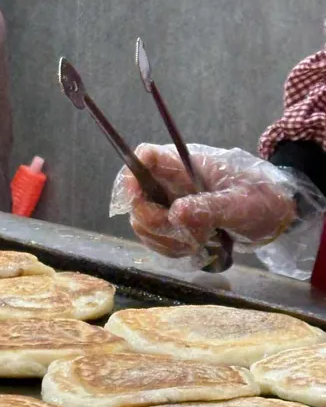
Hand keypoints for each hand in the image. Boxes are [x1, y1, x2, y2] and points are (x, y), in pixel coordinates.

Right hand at [118, 144, 296, 257]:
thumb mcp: (242, 203)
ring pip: (143, 222)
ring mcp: (169, 204)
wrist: (274, 215)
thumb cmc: (262, 199)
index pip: (146, 157)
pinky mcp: (172, 225)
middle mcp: (170, 183)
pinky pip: (155, 239)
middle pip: (137, 197)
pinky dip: (171, 249)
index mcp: (185, 165)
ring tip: (197, 241)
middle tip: (181, 231)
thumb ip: (210, 207)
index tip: (136, 198)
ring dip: (164, 239)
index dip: (133, 174)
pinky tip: (195, 247)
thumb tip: (175, 214)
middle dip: (152, 220)